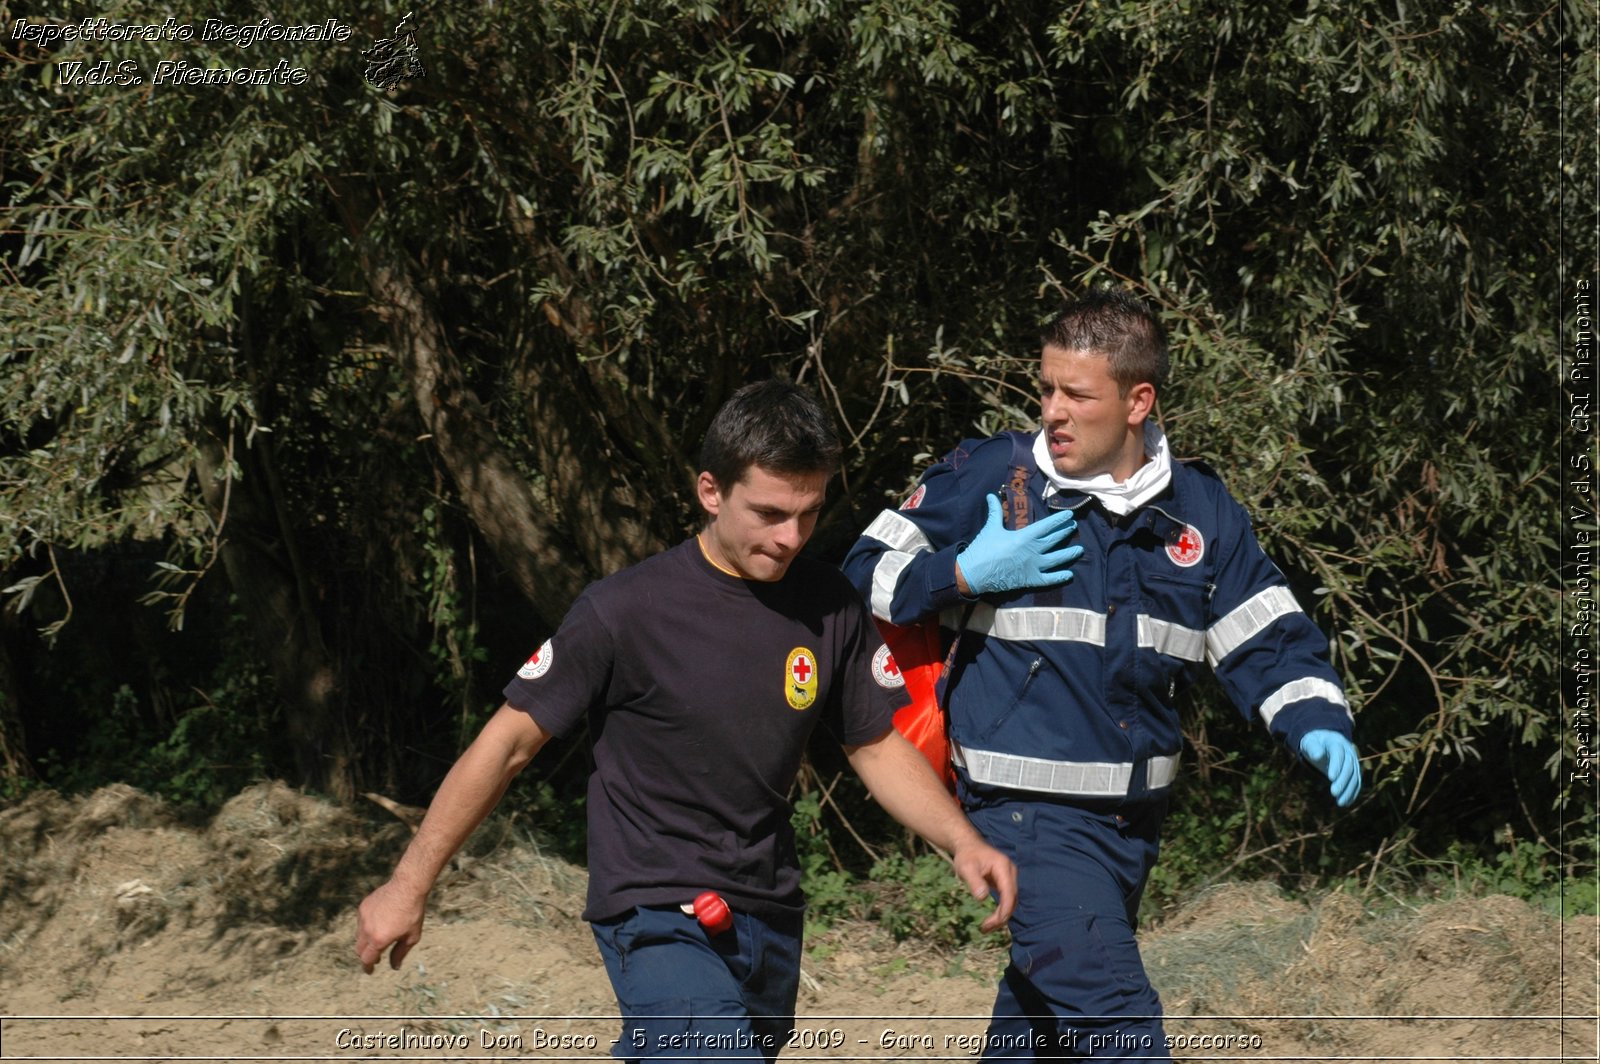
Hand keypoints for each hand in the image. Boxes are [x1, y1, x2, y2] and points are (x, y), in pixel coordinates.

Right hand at [355, 879, 426, 972]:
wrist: (407, 888)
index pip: (366, 959)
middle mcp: (367, 930)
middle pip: (359, 950)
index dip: (368, 967)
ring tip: (380, 938)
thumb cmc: (413, 913)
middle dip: (366, 955)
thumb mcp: (411, 937)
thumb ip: (400, 953)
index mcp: (378, 940)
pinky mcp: (363, 907)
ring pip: (359, 936)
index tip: (370, 970)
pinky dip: (366, 927)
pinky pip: (361, 922)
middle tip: (376, 957)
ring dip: (366, 941)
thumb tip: (394, 967)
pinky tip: (380, 922)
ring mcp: (363, 918)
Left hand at [948, 836, 1017, 933]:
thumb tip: (982, 897)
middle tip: (984, 929)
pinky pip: (1006, 900)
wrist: (968, 846)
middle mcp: (1011, 872)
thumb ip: (974, 881)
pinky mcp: (1005, 883)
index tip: (994, 923)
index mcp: (1003, 867)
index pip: (1009, 892)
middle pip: (1012, 899)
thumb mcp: (966, 867)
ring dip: (1001, 917)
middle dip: (1001, 917)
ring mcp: (1009, 878)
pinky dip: (1000, 911)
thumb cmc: (967, 856)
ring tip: (985, 928)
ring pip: (1011, 902)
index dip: (1004, 909)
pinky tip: (990, 921)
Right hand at [956, 494, 1082, 595]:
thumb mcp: (990, 528)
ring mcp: (1033, 566)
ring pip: (1057, 559)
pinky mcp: (1030, 580)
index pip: (1047, 526)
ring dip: (1069, 554)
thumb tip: (991, 495)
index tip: (1069, 515)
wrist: (975, 573)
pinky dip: (1060, 577)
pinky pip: (1049, 579)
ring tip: (1079, 549)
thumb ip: (995, 511)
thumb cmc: (983, 549)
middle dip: (1065, 532)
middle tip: (1073, 526)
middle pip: (1054, 540)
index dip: (1059, 520)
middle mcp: (1033, 551)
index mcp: (1024, 537)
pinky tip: (1069, 574)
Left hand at [1299, 730, 1360, 807]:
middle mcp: (1348, 752)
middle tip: (1334, 793)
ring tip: (1340, 803)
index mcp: (1336, 742)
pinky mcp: (1354, 771)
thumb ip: (1312, 748)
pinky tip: (1346, 803)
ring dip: (1349, 790)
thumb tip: (1317, 756)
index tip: (1330, 778)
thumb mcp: (1309, 743)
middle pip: (1348, 766)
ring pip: (1355, 776)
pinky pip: (1356, 782)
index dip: (1336, 765)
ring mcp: (1353, 761)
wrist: (1325, 742)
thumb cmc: (1314, 743)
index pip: (1338, 753)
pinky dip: (1352, 792)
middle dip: (1342, 780)